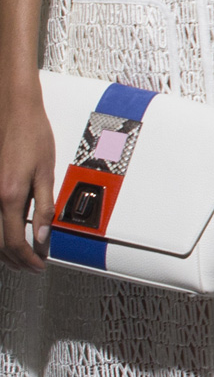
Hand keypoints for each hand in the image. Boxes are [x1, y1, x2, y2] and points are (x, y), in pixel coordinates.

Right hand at [0, 68, 54, 271]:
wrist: (13, 109)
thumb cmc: (32, 134)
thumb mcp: (47, 172)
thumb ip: (44, 207)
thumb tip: (42, 236)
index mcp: (9, 195)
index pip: (14, 241)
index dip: (27, 258)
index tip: (39, 265)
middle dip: (14, 259)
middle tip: (31, 266)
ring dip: (2, 250)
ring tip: (20, 256)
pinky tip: (6, 234)